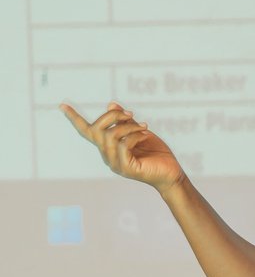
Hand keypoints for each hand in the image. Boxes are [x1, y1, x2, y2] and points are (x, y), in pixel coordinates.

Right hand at [60, 101, 184, 193]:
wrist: (170, 172)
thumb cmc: (154, 152)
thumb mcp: (138, 131)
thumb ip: (125, 120)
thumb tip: (111, 105)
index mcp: (107, 146)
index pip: (87, 131)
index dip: (74, 118)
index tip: (62, 105)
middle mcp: (107, 155)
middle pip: (97, 129)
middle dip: (113, 116)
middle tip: (131, 114)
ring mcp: (115, 163)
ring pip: (111, 135)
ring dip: (129, 126)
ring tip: (144, 127)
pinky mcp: (127, 168)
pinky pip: (124, 145)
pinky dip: (135, 135)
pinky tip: (145, 134)